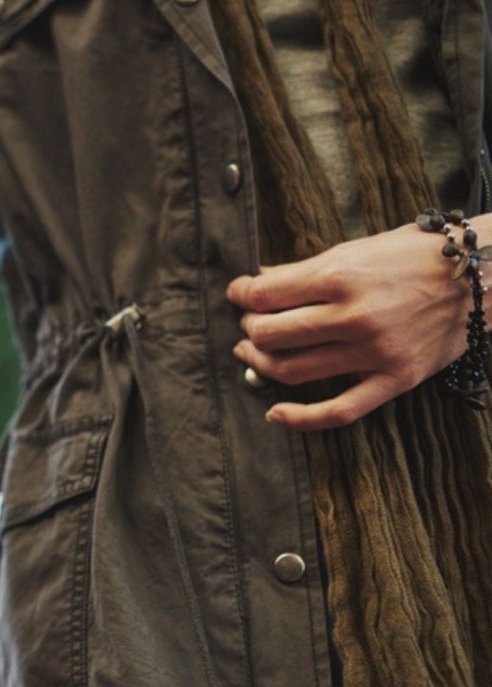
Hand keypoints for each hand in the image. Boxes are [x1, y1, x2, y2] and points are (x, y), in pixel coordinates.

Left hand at [226, 220, 474, 429]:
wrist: (485, 274)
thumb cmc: (418, 256)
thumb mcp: (359, 248)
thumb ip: (306, 269)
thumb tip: (259, 281)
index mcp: (343, 274)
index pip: (266, 295)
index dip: (242, 295)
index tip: (239, 294)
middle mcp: (355, 315)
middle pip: (272, 335)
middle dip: (249, 329)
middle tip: (250, 324)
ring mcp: (375, 351)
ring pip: (292, 371)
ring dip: (261, 364)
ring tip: (254, 354)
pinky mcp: (395, 379)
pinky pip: (338, 410)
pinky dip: (298, 418)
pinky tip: (275, 414)